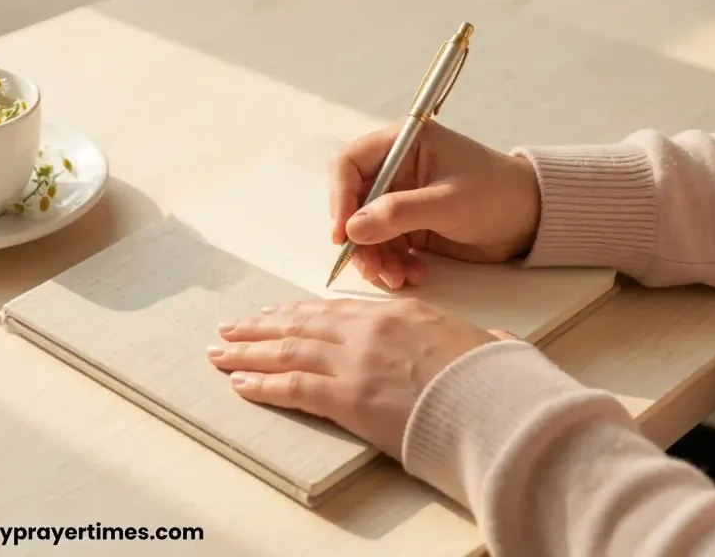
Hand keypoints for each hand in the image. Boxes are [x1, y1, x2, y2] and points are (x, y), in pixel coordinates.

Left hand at [207, 298, 514, 459]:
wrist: (494, 403)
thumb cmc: (494, 378)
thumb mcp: (485, 342)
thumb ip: (475, 338)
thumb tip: (493, 341)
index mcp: (398, 314)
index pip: (334, 310)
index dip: (298, 313)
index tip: (275, 314)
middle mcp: (368, 331)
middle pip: (302, 325)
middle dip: (260, 327)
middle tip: (232, 328)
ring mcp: (354, 362)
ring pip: (288, 350)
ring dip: (248, 352)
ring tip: (220, 352)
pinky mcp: (347, 397)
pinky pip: (293, 387)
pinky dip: (262, 384)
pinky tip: (239, 383)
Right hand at [329, 120, 540, 288]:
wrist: (531, 219)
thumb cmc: (498, 194)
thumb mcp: (449, 202)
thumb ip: (399, 213)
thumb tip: (353, 229)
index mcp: (403, 143)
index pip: (349, 165)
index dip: (339, 198)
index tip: (342, 234)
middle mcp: (395, 168)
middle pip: (352, 203)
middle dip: (359, 238)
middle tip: (371, 268)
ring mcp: (400, 199)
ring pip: (365, 231)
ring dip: (376, 258)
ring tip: (398, 278)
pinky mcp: (408, 225)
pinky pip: (384, 247)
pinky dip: (392, 265)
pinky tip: (413, 275)